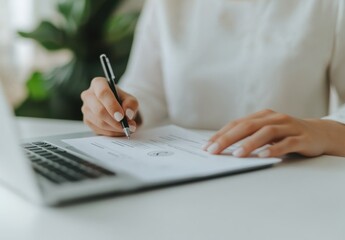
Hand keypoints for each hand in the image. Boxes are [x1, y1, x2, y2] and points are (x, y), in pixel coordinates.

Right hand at [81, 77, 139, 136]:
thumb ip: (131, 104)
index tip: (121, 116)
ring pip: (99, 122)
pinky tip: (118, 130)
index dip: (112, 106)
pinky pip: (99, 129)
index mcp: (98, 83)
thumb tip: (128, 114)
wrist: (118, 108)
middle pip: (99, 110)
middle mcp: (88, 95)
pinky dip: (111, 132)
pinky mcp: (87, 120)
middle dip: (115, 121)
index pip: (103, 93)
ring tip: (126, 128)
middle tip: (127, 126)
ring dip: (115, 128)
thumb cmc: (123, 101)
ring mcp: (85, 108)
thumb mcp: (131, 100)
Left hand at [204, 109, 344, 157]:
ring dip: (249, 143)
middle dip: (228, 138)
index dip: (221, 134)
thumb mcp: (265, 132)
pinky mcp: (302, 138)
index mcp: (262, 116)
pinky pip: (287, 143)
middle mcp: (274, 118)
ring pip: (266, 133)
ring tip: (236, 154)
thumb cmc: (285, 134)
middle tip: (214, 150)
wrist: (318, 132)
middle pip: (247, 126)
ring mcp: (289, 127)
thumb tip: (222, 147)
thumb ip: (248, 136)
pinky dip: (274, 149)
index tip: (207, 146)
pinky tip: (263, 156)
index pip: (237, 124)